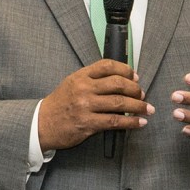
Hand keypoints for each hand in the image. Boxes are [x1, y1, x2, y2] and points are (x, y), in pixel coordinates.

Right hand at [37, 59, 151, 151]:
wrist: (42, 123)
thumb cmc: (60, 104)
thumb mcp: (72, 83)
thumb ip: (92, 79)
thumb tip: (120, 79)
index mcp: (81, 76)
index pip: (108, 66)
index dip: (126, 70)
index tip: (135, 77)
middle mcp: (84, 88)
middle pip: (118, 84)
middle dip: (135, 89)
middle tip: (142, 94)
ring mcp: (85, 106)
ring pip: (119, 103)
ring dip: (138, 106)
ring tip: (147, 109)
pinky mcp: (87, 123)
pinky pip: (115, 121)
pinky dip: (131, 122)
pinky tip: (140, 122)